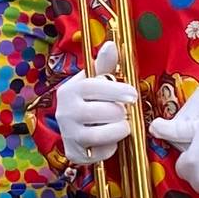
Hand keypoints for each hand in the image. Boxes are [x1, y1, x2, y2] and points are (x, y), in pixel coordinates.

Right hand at [55, 41, 138, 163]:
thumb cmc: (87, 100)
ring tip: (121, 125)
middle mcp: (65, 112)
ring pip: (103, 134)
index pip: (95, 86)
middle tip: (122, 111)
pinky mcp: (74, 153)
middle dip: (121, 112)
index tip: (133, 94)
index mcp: (70, 90)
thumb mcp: (93, 81)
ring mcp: (68, 134)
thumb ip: (104, 65)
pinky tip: (109, 140)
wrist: (70, 128)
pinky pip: (101, 152)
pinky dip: (111, 147)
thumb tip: (111, 44)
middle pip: (105, 112)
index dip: (117, 90)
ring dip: (120, 129)